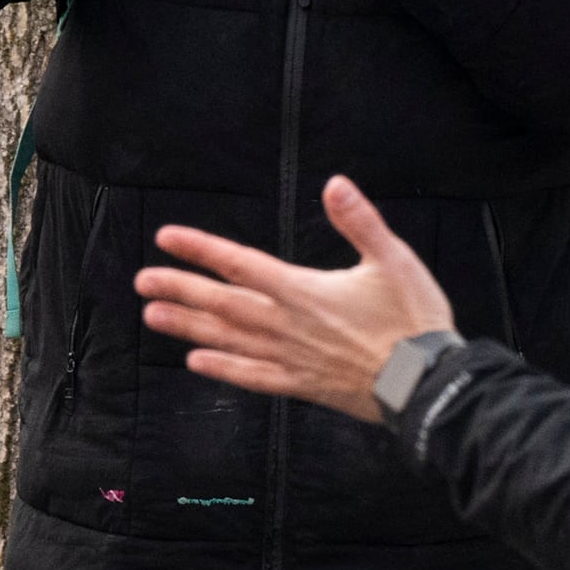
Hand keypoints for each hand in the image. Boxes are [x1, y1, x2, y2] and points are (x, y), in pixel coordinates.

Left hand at [136, 174, 456, 416]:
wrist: (426, 383)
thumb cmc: (413, 320)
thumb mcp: (394, 261)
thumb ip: (361, 222)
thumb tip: (335, 184)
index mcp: (304, 291)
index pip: (240, 264)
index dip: (201, 250)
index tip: (167, 238)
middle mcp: (287, 324)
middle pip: (222, 303)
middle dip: (180, 289)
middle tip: (143, 281)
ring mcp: (290, 357)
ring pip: (227, 339)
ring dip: (188, 326)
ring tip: (153, 316)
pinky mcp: (302, 385)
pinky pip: (251, 377)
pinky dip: (221, 369)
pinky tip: (196, 362)